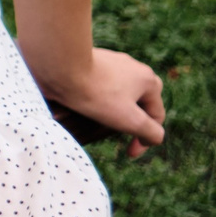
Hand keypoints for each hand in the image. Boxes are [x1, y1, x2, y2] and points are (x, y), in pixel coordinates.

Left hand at [36, 45, 167, 158]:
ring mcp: (112, 62)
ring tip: (103, 124)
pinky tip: (89, 107)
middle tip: (121, 135)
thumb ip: (150, 131)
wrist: (59, 66)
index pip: (156, 116)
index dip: (146, 140)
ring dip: (116, 111)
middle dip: (133, 121)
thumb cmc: (96, 93)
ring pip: (121, 94)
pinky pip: (103, 85)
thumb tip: (156, 137)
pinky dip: (101, 99)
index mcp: (148, 79)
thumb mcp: (130, 119)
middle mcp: (133, 67)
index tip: (129, 154)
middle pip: (140, 103)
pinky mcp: (92, 62)